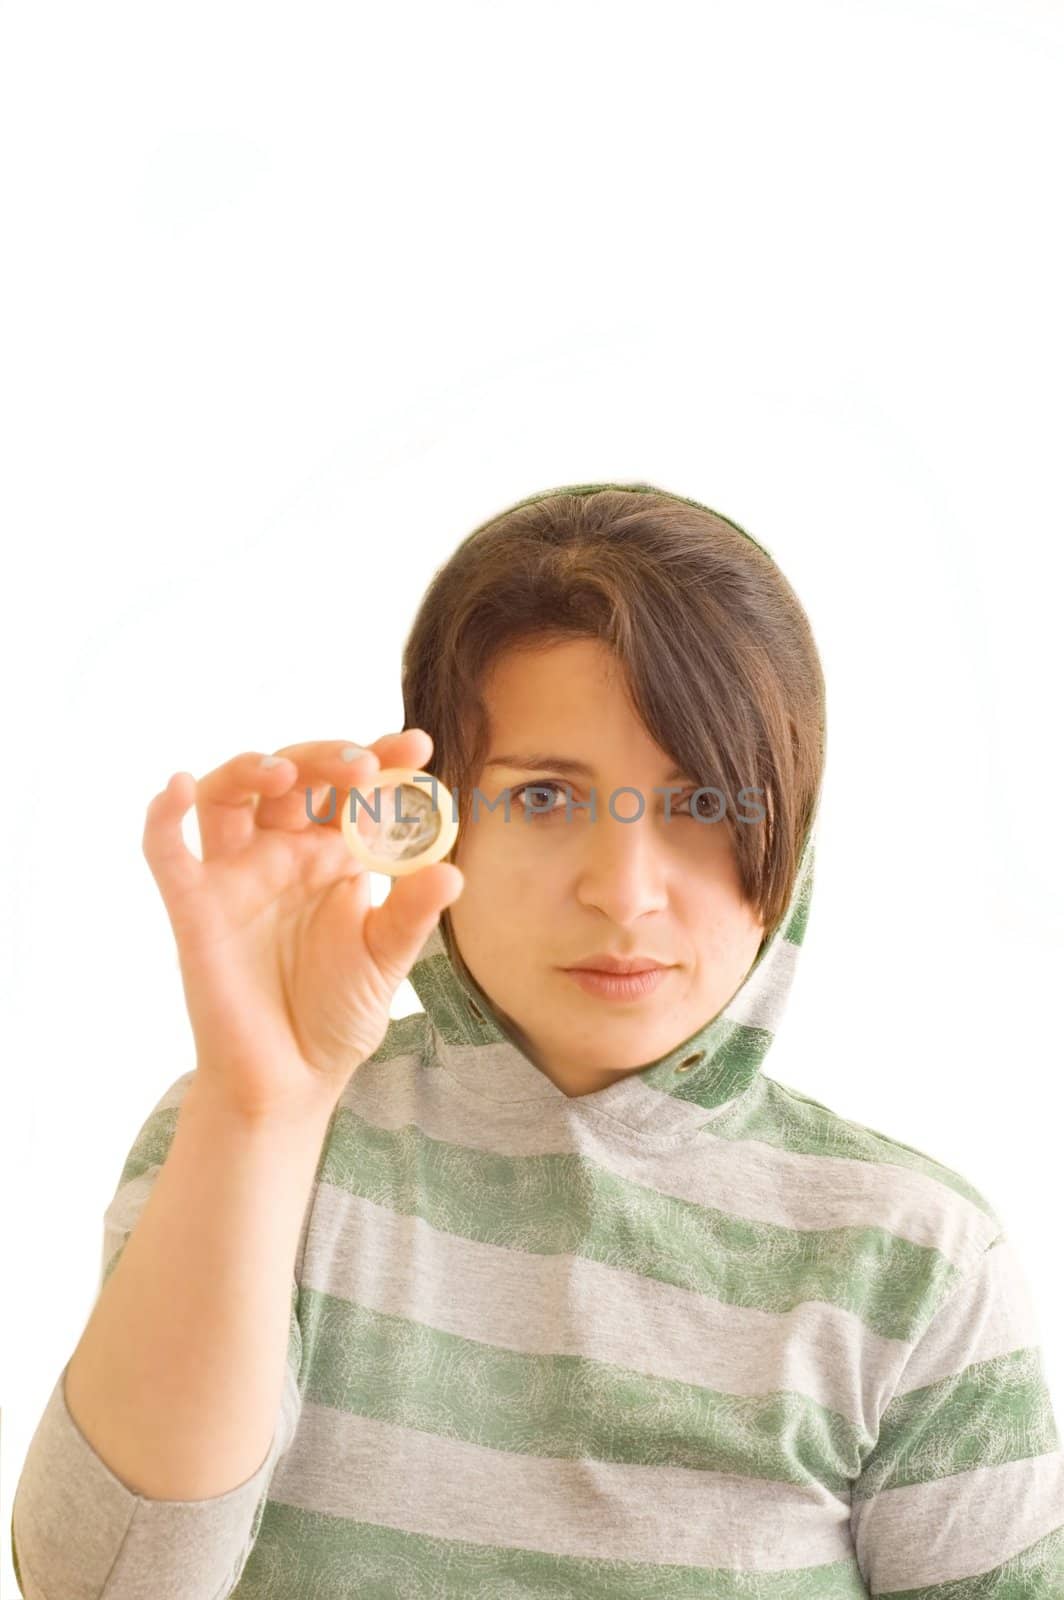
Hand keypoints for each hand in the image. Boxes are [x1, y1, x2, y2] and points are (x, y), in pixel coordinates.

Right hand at [142, 729, 462, 1123]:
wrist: (291, 1081)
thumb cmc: (337, 1013)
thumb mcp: (386, 960)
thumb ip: (412, 914)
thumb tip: (452, 872)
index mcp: (333, 855)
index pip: (352, 790)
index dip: (380, 761)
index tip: (416, 746)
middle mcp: (282, 853)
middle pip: (293, 778)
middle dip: (325, 759)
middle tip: (362, 764)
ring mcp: (236, 876)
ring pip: (228, 795)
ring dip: (249, 770)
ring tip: (284, 771)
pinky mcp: (194, 908)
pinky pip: (166, 851)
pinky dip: (163, 816)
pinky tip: (176, 787)